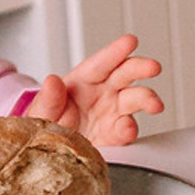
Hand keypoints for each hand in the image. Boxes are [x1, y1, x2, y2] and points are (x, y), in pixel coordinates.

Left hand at [31, 34, 165, 148]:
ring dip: (147, 99)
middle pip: (126, 74)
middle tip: (153, 67)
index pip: (101, 63)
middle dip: (141, 68)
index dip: (116, 52)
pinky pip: (127, 129)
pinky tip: (127, 128)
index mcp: (83, 81)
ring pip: (135, 99)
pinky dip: (129, 129)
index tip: (130, 41)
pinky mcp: (115, 133)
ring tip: (154, 104)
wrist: (51, 153)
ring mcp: (112, 112)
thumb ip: (47, 99)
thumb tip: (52, 81)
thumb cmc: (46, 125)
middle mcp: (103, 93)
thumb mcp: (40, 112)